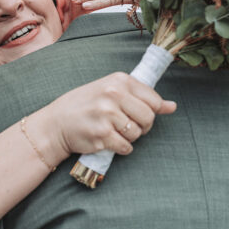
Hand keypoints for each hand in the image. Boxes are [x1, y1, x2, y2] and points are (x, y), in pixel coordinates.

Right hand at [32, 72, 175, 160]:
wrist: (56, 123)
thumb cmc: (84, 106)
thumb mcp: (111, 92)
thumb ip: (140, 97)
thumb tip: (172, 107)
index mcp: (118, 80)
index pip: (153, 100)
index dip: (149, 112)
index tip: (136, 114)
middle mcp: (113, 94)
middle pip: (148, 118)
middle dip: (141, 126)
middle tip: (125, 126)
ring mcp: (107, 114)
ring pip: (137, 133)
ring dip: (129, 137)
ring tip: (112, 131)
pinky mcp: (102, 134)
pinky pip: (126, 146)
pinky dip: (120, 148)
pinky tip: (108, 141)